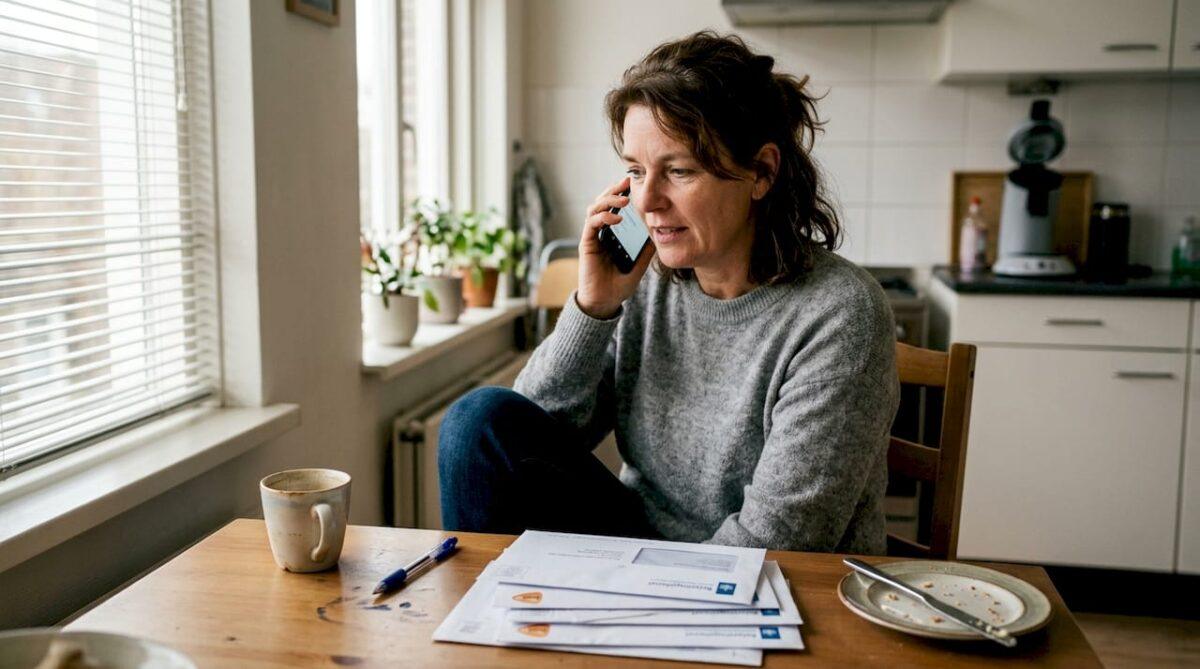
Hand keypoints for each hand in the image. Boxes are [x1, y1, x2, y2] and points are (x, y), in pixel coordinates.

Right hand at [577, 176, 654, 318]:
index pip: (614, 206)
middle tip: (628, 181)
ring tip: (624, 199)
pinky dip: (603, 217)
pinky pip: (592, 224)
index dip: (622, 193)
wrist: (605, 301)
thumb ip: (647, 247)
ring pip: (594, 208)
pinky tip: (616, 218)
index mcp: (611, 233)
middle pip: (602, 201)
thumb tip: (662, 231)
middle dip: (614, 189)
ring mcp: (592, 236)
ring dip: (609, 200)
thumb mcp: (640, 262)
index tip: (635, 183)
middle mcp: (600, 231)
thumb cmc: (619, 283)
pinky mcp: (586, 243)